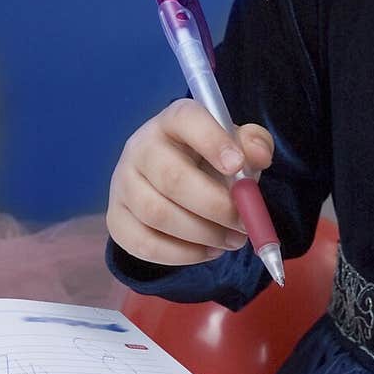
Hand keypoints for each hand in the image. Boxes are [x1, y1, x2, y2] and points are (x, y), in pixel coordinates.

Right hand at [105, 99, 274, 264]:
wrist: (173, 185)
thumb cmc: (209, 161)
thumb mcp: (236, 147)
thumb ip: (253, 145)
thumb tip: (257, 155)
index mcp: (173, 121)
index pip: (186, 119)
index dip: (212, 140)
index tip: (237, 166)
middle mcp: (140, 146)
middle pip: (172, 177)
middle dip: (215, 206)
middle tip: (244, 224)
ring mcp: (123, 183)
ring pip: (157, 214)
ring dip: (202, 234)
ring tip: (233, 240)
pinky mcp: (116, 218)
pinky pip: (144, 244)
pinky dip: (182, 254)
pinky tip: (208, 251)